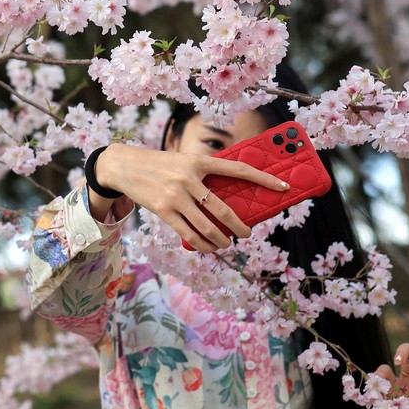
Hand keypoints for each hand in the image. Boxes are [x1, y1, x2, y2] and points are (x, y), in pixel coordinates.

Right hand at [92, 144, 288, 252]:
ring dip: (221, 240)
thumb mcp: (184, 161)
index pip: (238, 169)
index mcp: (200, 161)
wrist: (125, 166)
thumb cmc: (160, 165)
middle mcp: (190, 178)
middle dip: (240, 226)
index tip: (283, 187)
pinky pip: (188, 234)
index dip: (263, 179)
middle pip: (223, 209)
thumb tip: (227, 199)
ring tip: (227, 244)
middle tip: (247, 233)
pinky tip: (208, 248)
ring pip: (207, 227)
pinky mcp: (164, 210)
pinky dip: (202, 244)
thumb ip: (204, 175)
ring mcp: (176, 196)